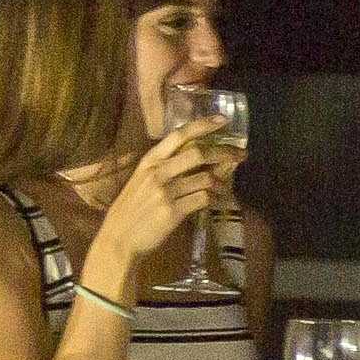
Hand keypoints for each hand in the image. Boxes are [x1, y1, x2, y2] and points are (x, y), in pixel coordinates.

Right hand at [80, 131, 228, 297]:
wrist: (118, 239)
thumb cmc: (131, 210)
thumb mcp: (142, 181)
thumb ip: (164, 168)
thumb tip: (197, 159)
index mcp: (149, 160)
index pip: (179, 134)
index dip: (203, 125)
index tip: (223, 120)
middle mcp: (157, 172)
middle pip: (198, 153)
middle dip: (224, 152)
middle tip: (241, 155)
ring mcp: (165, 192)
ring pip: (205, 178)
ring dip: (222, 182)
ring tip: (226, 187)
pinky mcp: (172, 212)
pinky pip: (203, 199)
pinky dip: (215, 199)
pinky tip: (217, 201)